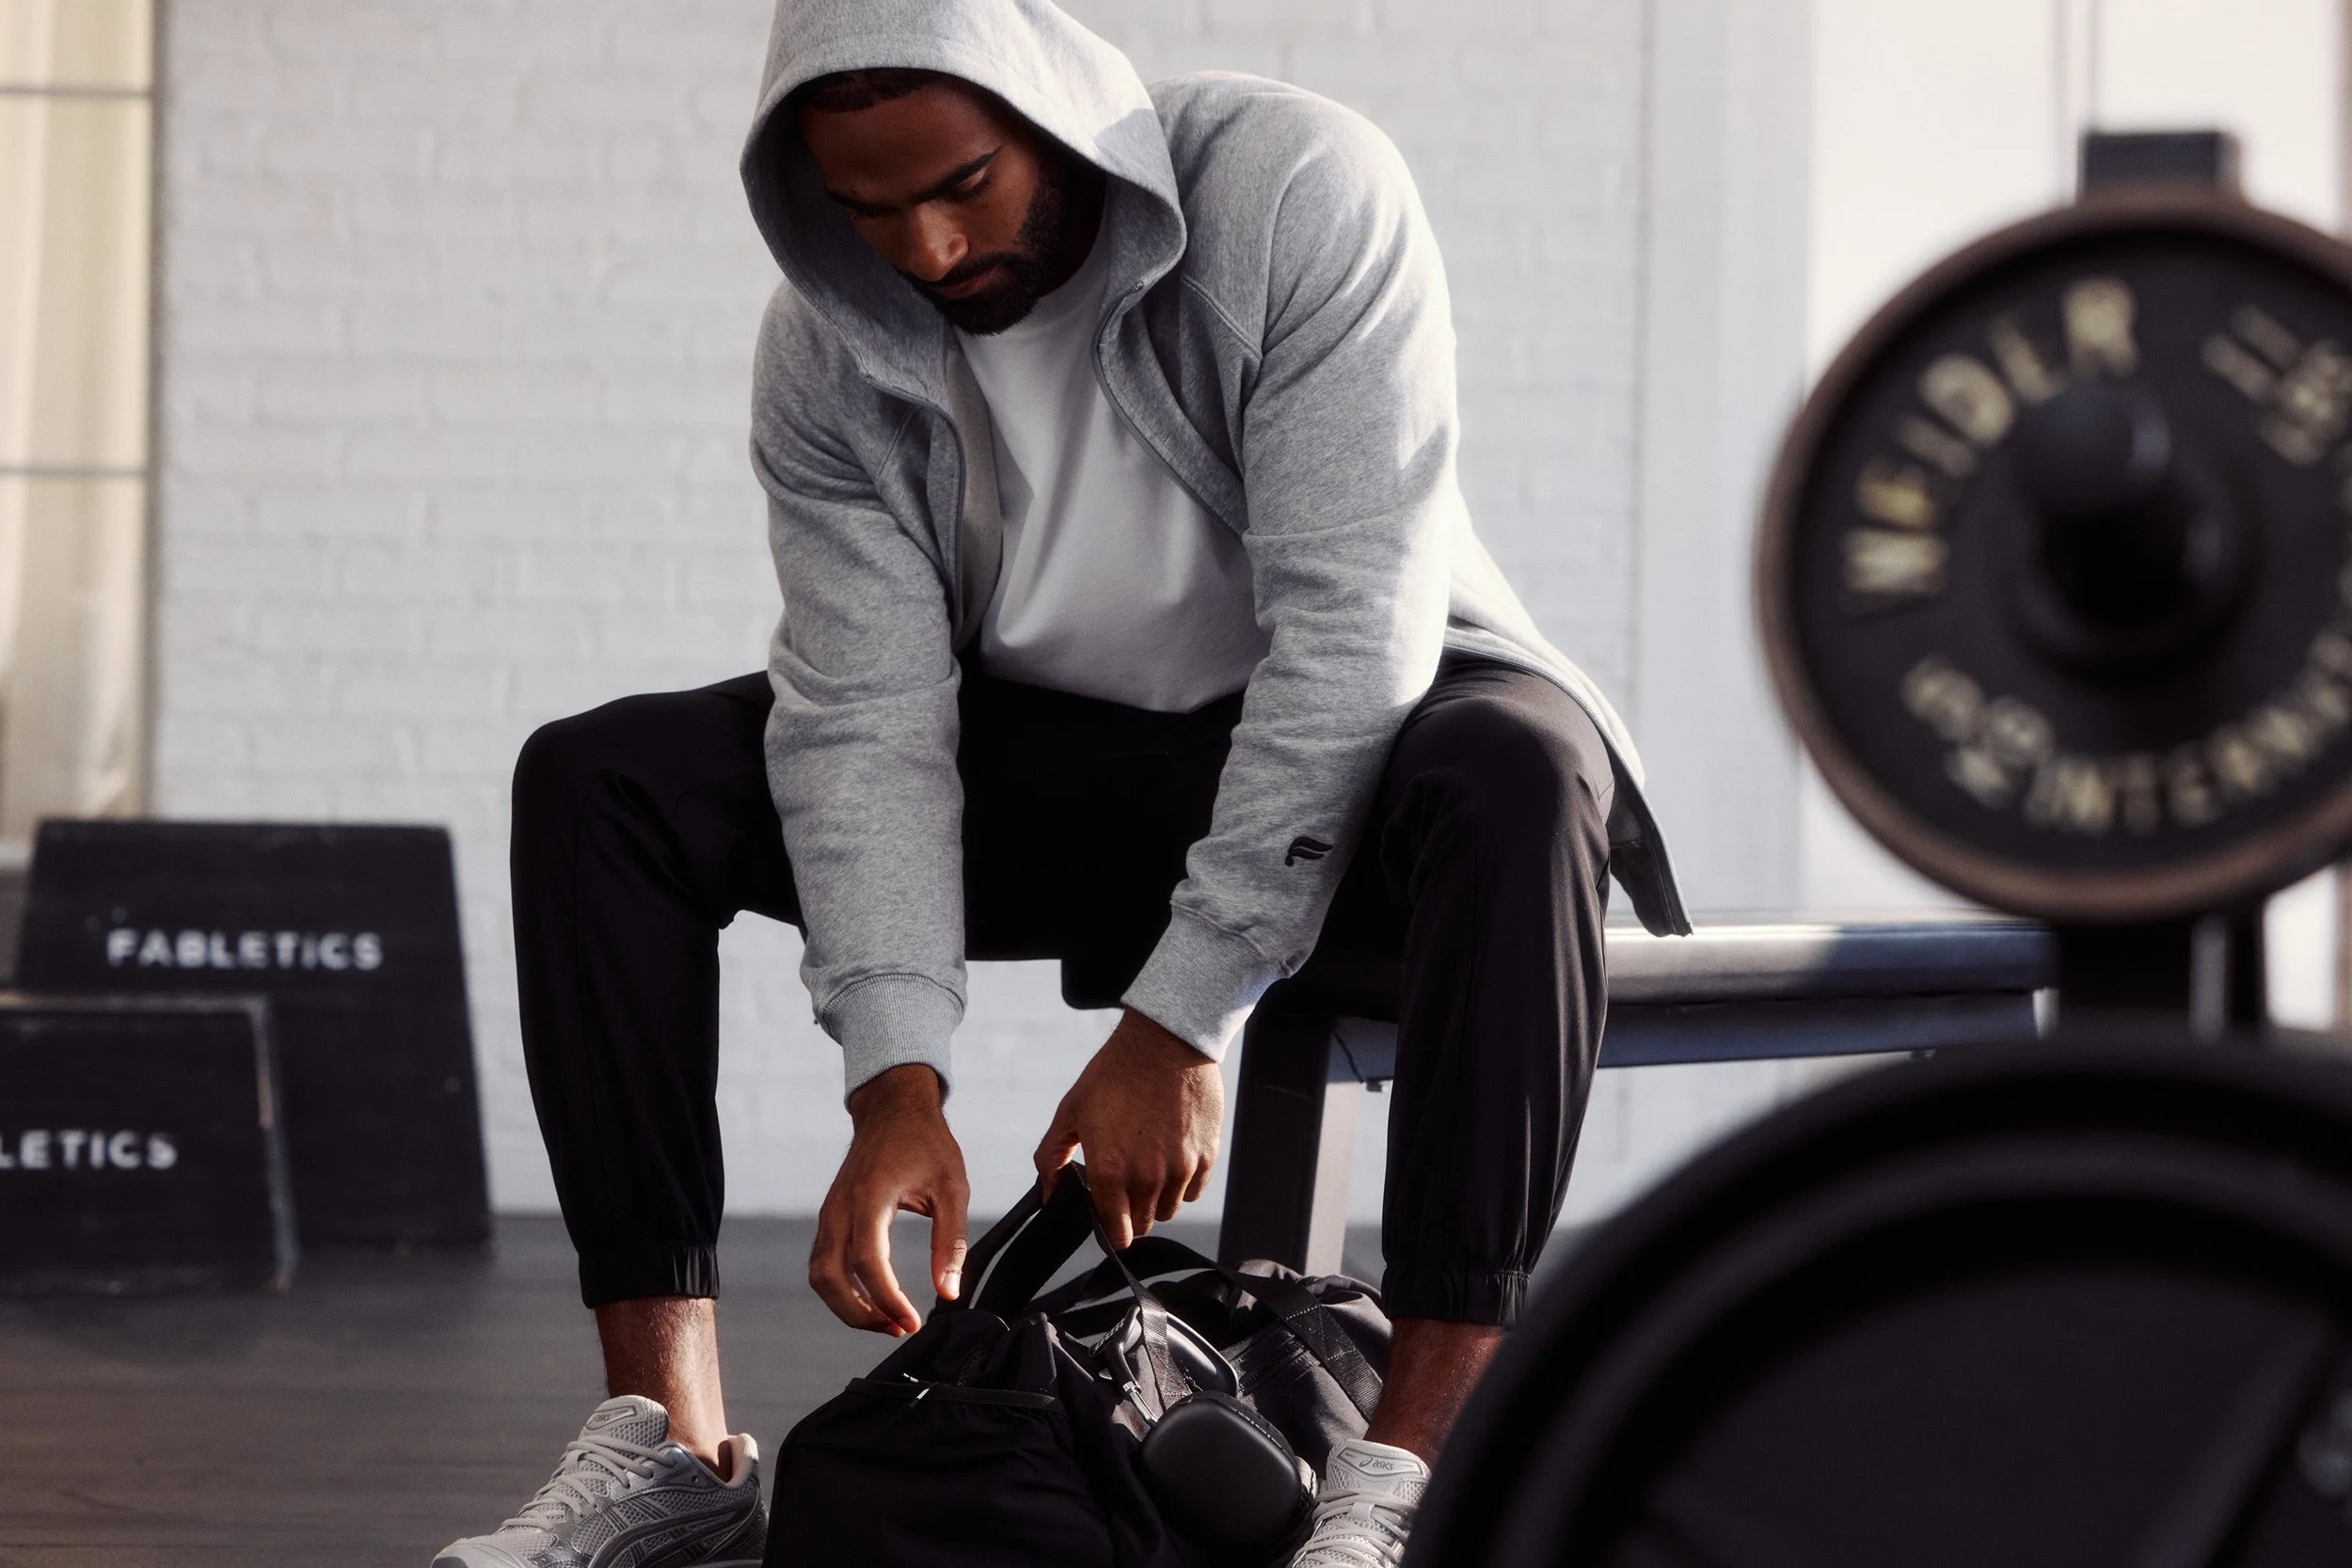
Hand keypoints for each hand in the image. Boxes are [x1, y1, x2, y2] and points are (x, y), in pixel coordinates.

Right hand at [810, 1064, 969, 1335]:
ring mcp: (829, 1212)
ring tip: (887, 1320)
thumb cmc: (926, 1143)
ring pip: (820, 1275)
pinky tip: (872, 1299)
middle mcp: (840, 1206)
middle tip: (899, 1327)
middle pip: (830, 1277)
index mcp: (869, 1196)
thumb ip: (950, 1241)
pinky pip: (823, 1262)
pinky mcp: (829, 1217)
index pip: (867, 1262)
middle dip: (860, 1314)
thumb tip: (949, 1291)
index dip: (887, 1300)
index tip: (911, 1322)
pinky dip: (840, 1290)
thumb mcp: (952, 1188)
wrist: (893, 1108)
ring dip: (847, 1306)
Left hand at [1033, 1009, 1223, 1248]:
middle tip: (1126, 1177)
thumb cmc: (1116, 1073)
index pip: (1117, 1233)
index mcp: (1110, 1171)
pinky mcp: (1206, 1157)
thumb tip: (1048, 1192)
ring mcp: (1181, 1169)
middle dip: (1131, 1209)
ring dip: (1157, 1196)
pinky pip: (1193, 1191)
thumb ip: (1052, 1158)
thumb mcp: (1071, 1111)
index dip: (1110, 1228)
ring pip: (1169, 1210)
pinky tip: (1170, 1152)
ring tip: (1149, 1160)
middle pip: (1143, 1224)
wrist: (1164, 1042)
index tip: (1109, 1214)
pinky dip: (1182, 1182)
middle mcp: (1148, 1178)